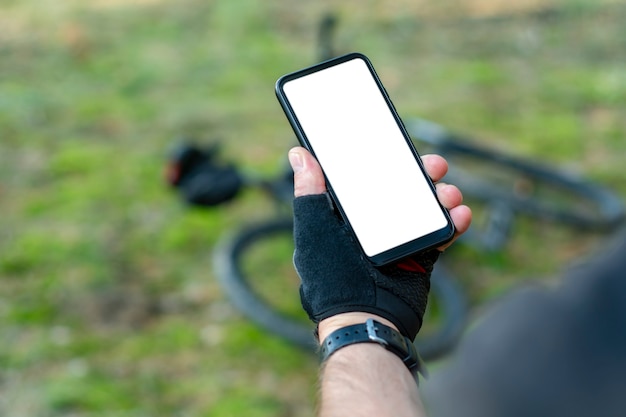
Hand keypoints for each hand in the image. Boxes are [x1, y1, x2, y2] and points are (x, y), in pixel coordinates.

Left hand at [288, 147, 471, 339]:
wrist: (364, 321)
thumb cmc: (330, 278)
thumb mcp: (314, 230)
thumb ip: (309, 194)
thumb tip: (299, 154)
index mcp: (347, 216)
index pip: (367, 178)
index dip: (383, 160)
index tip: (397, 145)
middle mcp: (373, 225)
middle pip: (401, 188)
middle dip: (421, 174)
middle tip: (434, 165)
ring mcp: (398, 241)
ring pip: (425, 208)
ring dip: (441, 196)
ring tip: (448, 194)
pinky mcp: (419, 257)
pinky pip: (439, 235)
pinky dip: (453, 223)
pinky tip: (460, 215)